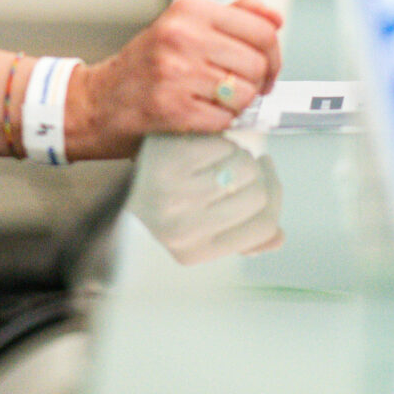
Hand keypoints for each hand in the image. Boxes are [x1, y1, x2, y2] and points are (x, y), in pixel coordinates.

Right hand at [70, 0, 283, 158]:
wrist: (96, 103)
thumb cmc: (143, 67)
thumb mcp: (182, 26)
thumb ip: (232, 16)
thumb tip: (275, 17)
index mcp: (189, 11)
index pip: (262, 29)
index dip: (273, 55)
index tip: (266, 68)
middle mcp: (182, 37)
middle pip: (257, 64)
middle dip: (256, 84)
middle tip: (238, 89)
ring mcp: (176, 73)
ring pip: (244, 94)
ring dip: (236, 106)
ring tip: (213, 101)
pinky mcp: (172, 109)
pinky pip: (224, 120)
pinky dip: (219, 123)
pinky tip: (199, 115)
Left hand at [131, 134, 283, 264]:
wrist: (115, 177)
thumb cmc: (163, 203)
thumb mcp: (196, 231)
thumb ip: (240, 238)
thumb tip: (278, 238)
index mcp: (194, 252)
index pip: (263, 228)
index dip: (274, 198)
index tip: (268, 176)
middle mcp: (184, 228)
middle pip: (259, 197)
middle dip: (259, 175)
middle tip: (245, 163)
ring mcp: (175, 193)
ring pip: (244, 168)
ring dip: (242, 155)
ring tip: (224, 155)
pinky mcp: (171, 159)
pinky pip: (224, 146)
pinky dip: (222, 141)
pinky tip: (208, 144)